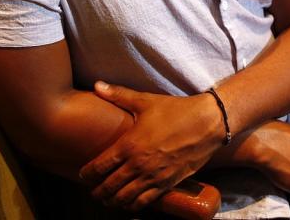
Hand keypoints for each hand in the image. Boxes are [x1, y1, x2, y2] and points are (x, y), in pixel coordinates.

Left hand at [79, 81, 224, 210]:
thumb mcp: (145, 100)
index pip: (99, 167)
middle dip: (97, 192)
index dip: (87, 175)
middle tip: (92, 191)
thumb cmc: (176, 110)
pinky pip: (145, 202)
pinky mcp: (168, 184)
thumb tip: (96, 84)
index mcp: (129, 145)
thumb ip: (118, 95)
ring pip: (125, 199)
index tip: (82, 176)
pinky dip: (133, 206)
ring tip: (108, 199)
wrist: (207, 123)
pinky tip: (129, 203)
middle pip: (109, 187)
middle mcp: (139, 165)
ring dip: (113, 201)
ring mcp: (153, 177)